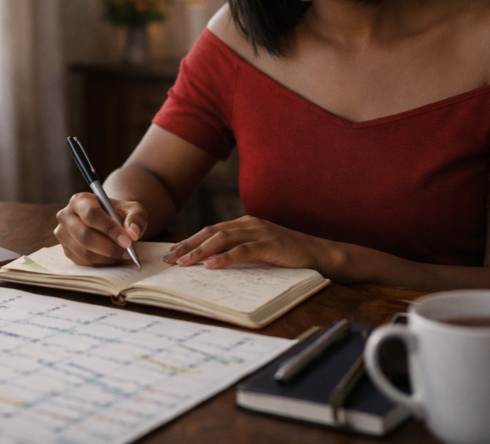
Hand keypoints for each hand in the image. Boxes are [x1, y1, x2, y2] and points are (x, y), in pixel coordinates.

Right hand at [55, 192, 147, 265]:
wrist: (110, 221)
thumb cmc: (119, 214)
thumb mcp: (133, 210)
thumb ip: (136, 218)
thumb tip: (132, 233)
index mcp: (80, 200)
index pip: (91, 215)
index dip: (109, 229)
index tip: (127, 241)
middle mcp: (66, 216)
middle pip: (85, 236)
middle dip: (109, 248)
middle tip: (128, 253)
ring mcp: (64, 235)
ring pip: (84, 252)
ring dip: (107, 258)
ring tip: (124, 256)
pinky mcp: (67, 250)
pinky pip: (84, 262)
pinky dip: (102, 263)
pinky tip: (114, 258)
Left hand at [161, 215, 330, 271]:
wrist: (321, 254)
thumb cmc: (289, 256)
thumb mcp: (260, 251)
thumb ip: (240, 252)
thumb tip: (212, 265)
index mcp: (245, 224)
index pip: (211, 231)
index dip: (190, 241)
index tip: (172, 252)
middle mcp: (250, 224)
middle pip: (211, 232)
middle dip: (188, 245)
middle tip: (168, 259)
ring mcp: (260, 232)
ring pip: (223, 239)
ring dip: (200, 251)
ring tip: (183, 263)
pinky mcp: (270, 244)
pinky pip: (243, 250)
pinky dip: (224, 258)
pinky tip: (210, 266)